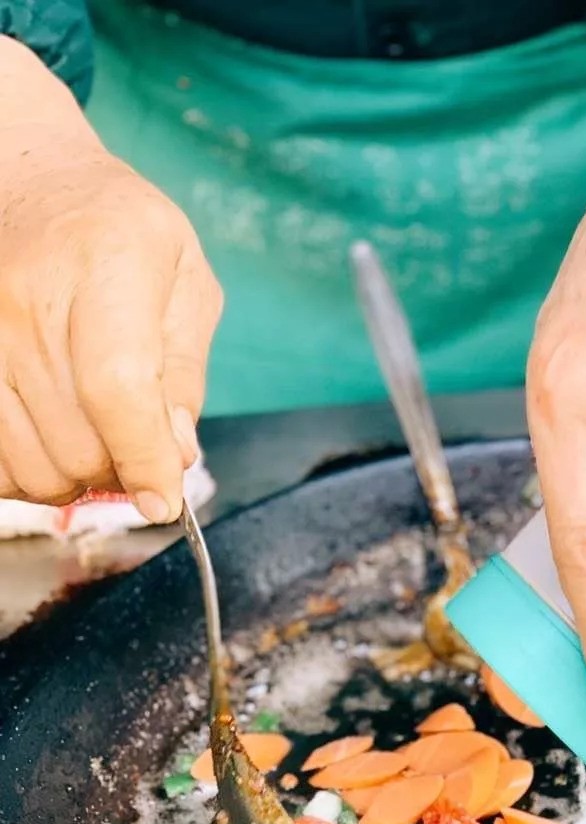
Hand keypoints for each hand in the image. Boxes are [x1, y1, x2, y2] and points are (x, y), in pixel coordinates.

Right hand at [0, 41, 221, 521]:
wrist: (34, 187)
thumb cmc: (123, 237)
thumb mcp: (185, 284)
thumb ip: (185, 374)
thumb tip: (175, 456)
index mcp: (107, 262)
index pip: (116, 389)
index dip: (143, 460)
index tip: (164, 500)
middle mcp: (28, 297)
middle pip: (74, 443)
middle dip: (119, 472)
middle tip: (136, 450)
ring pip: (30, 466)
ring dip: (73, 478)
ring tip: (95, 437)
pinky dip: (27, 472)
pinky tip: (50, 438)